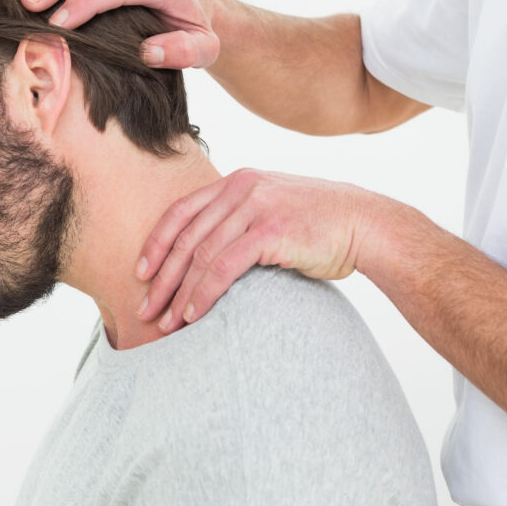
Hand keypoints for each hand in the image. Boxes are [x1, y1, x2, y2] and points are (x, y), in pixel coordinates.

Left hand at [136, 169, 386, 332]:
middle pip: (186, 237)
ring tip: (167, 323)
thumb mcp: (272, 211)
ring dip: (179, 293)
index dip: (156, 243)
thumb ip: (240, 222)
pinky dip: (204, 293)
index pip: (182, 211)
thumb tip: (206, 257)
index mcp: (237, 182)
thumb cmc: (320, 226)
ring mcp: (256, 207)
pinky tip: (194, 314)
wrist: (366, 224)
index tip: (140, 272)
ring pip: (201, 254)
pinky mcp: (271, 230)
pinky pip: (224, 266)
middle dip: (161, 278)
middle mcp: (241, 188)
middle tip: (145, 310)